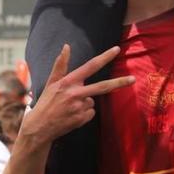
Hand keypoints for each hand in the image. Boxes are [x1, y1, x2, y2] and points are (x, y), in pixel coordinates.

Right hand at [19, 44, 133, 147]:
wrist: (40, 127)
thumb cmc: (45, 102)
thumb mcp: (51, 82)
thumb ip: (60, 64)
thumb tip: (66, 46)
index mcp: (68, 82)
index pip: (90, 66)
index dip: (104, 57)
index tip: (116, 50)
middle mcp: (76, 93)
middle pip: (103, 86)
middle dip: (120, 82)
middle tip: (133, 79)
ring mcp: (80, 108)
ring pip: (92, 100)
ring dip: (85, 101)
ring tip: (70, 106)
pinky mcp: (82, 119)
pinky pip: (90, 112)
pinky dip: (84, 113)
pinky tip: (72, 114)